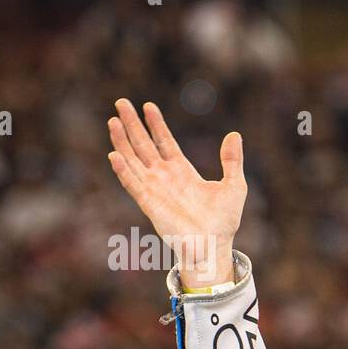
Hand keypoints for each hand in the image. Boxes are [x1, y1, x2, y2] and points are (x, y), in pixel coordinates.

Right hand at [107, 99, 246, 286]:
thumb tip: (235, 135)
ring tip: (113, 121)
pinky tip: (115, 155)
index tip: (148, 105)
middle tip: (121, 103)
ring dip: (122, 141)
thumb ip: (232, 161)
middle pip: (144, 145)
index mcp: (182, 171)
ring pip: (133, 160)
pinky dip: (123, 170)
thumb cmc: (224, 220)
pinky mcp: (149, 203)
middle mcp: (164, 177)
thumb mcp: (234, 185)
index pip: (165, 142)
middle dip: (132, 124)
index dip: (156, 124)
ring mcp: (154, 189)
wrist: (214, 245)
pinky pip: (133, 184)